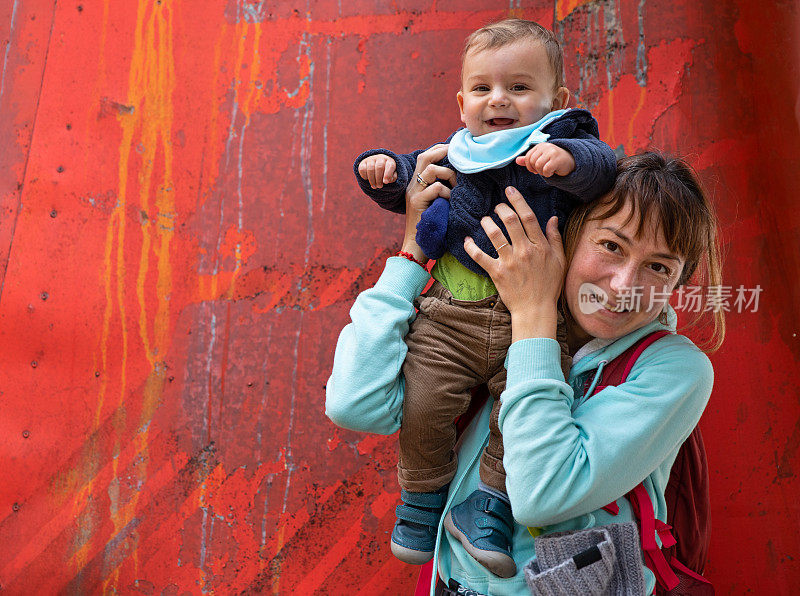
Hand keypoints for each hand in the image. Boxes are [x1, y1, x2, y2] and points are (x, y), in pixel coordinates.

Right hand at [358, 154, 397, 187]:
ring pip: (370, 169)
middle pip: (379, 167)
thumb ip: (392, 178)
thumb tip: (386, 181)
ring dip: (372, 180)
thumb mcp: (392, 175)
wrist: (377, 164)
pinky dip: (364, 176)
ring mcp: (371, 159)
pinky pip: (362, 169)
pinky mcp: (363, 162)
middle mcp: (380, 158)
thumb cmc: (386, 172)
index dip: (388, 174)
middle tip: (379, 186)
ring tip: (374, 186)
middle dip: (379, 179)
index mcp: (390, 161)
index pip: (390, 166)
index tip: (385, 182)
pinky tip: (367, 179)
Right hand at [401, 144, 456, 262]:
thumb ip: (441, 190)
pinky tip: (450, 202)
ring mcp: (413, 193)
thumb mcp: (436, 203)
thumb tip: (459, 177)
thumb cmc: (432, 227)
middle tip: (457, 156)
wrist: (416, 247)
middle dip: (443, 152)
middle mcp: (412, 186)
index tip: (454, 150)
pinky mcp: (416, 203)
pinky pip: (436, 188)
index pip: (425, 157)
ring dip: (448, 175)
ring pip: (431, 169)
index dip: (439, 149)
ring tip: (455, 187)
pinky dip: (447, 192)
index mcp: (416, 184)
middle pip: (425, 157)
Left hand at [463, 186, 565, 341]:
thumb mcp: (559, 261)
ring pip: (495, 235)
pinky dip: (471, 247)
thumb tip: (552, 218)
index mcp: (540, 246)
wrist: (536, 309)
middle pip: (510, 221)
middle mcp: (525, 251)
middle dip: (501, 209)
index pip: (528, 217)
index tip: (510, 191)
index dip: (518, 201)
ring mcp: (510, 262)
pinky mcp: (497, 273)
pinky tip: (467, 240)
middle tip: (497, 206)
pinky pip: (480, 257)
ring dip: (487, 223)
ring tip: (485, 220)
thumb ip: (555, 238)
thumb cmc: (549, 285)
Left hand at [515, 142, 574, 176]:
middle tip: (544, 170)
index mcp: (539, 146)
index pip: (527, 157)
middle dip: (536, 169)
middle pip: (531, 162)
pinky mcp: (557, 159)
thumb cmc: (554, 161)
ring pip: (538, 166)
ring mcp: (551, 152)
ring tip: (549, 170)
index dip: (529, 166)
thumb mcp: (540, 159)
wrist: (571, 162)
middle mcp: (545, 146)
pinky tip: (553, 171)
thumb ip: (529, 159)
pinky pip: (546, 170)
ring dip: (542, 172)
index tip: (536, 169)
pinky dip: (548, 174)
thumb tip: (516, 160)